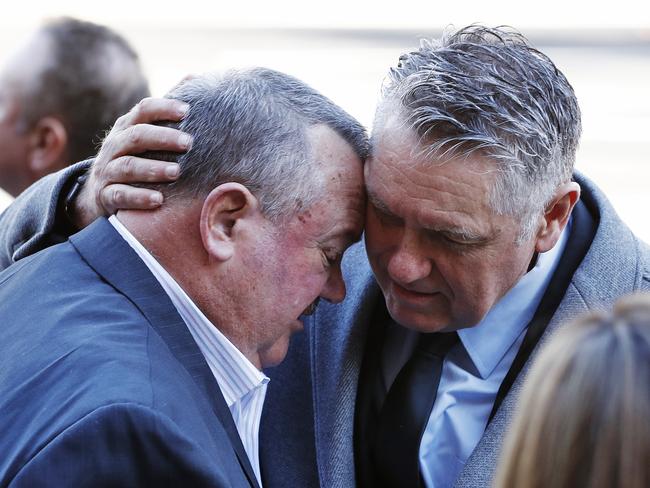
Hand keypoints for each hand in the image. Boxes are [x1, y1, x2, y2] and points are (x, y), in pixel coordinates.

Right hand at [72, 97, 191, 227]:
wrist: (98, 195)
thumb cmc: (133, 158)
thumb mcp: (144, 134)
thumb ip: (167, 111)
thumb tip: (195, 77)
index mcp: (127, 128)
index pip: (143, 110)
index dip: (163, 108)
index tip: (187, 111)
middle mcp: (115, 146)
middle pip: (136, 136)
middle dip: (163, 138)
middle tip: (189, 143)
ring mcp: (108, 171)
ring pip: (128, 166)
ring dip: (153, 168)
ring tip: (177, 172)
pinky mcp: (106, 196)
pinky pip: (120, 195)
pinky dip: (139, 198)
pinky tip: (159, 201)